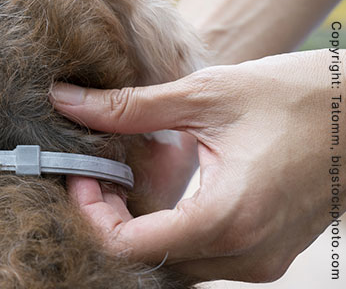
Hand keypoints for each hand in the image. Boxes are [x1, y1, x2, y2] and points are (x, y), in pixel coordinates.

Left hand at [51, 50, 336, 281]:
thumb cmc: (296, 96)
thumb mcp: (205, 95)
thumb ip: (128, 108)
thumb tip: (65, 101)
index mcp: (228, 218)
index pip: (129, 248)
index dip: (92, 214)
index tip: (84, 173)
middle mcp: (245, 254)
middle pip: (147, 262)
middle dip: (109, 222)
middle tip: (97, 175)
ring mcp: (260, 261)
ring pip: (173, 265)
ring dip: (137, 231)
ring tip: (125, 181)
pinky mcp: (266, 254)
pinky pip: (201, 259)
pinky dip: (168, 234)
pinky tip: (159, 195)